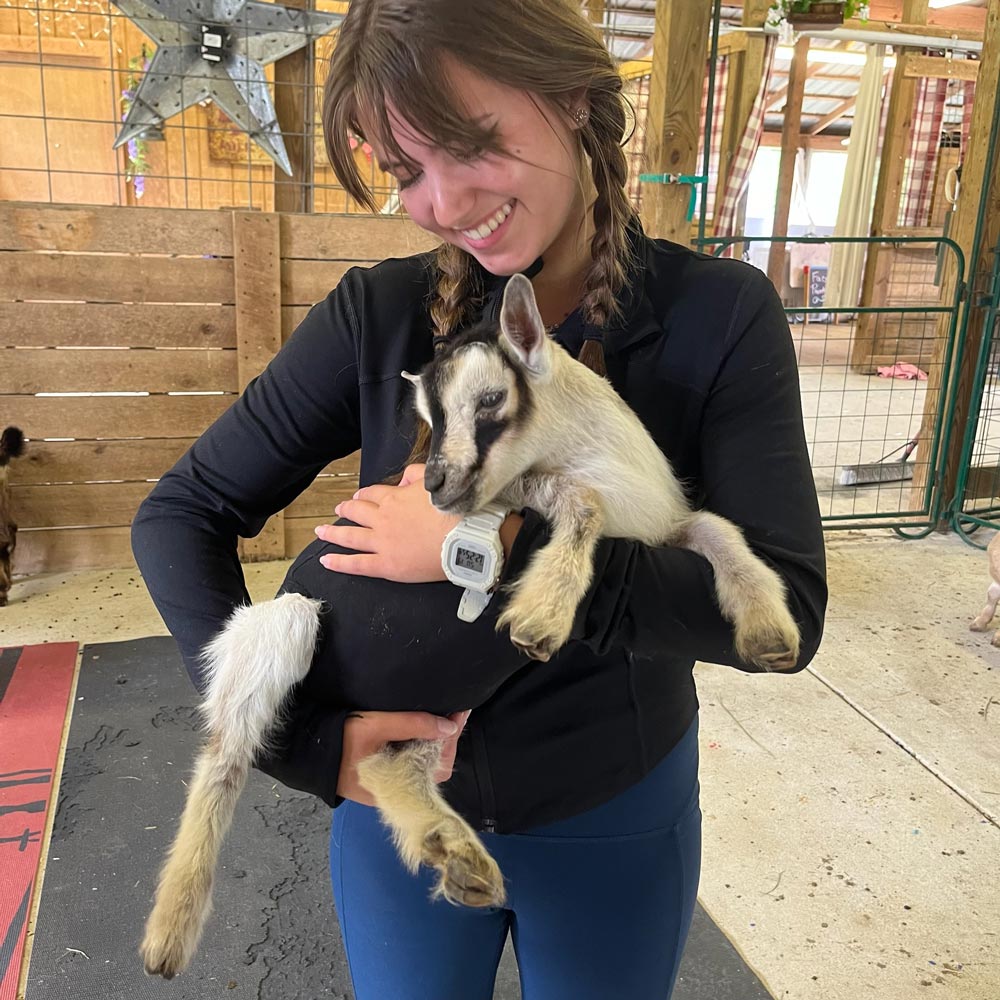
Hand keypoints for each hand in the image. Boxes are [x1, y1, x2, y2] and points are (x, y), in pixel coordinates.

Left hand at [315, 464, 459, 581]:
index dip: (363, 495)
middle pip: (356, 512)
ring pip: (350, 536)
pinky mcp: (386, 564)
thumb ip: (416, 474)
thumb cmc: (454, 510)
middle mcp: (383, 518)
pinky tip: (326, 561)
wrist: (464, 536)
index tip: (359, 496)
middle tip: (338, 511)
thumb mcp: (434, 481)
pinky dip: (339, 563)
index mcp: (395, 498)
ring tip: (321, 532)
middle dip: (345, 510)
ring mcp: (382, 542)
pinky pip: (356, 563)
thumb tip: (403, 478)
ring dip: (333, 533)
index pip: (373, 494)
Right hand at [338, 709, 471, 805]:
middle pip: (433, 768)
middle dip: (446, 742)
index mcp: (397, 784)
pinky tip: (422, 731)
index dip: (450, 739)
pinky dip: (419, 748)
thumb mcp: (377, 725)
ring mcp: (389, 786)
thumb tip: (449, 726)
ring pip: (422, 767)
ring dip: (433, 743)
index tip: (459, 714)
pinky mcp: (382, 778)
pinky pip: (409, 766)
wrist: (304, 748)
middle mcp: (396, 791)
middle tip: (452, 715)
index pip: (438, 766)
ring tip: (440, 719)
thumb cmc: (339, 738)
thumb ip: (413, 724)